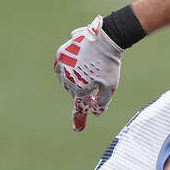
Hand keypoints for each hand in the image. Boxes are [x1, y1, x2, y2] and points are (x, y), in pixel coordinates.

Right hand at [54, 16, 123, 130]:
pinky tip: (72, 68)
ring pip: (65, 81)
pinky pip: (59, 68)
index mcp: (80, 89)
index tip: (78, 130)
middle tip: (94, 84)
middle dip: (83, 92)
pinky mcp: (60, 55)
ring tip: (87, 72)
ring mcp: (62, 66)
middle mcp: (68, 79)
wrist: (105, 39)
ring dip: (74, 81)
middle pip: (74, 93)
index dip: (79, 119)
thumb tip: (95, 113)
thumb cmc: (110, 64)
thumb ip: (102, 102)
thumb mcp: (110, 86)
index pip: (79, 107)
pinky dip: (64, 71)